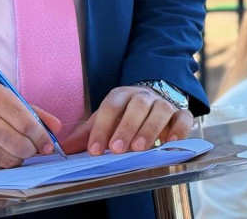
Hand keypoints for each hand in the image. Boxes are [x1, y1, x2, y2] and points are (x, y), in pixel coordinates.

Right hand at [0, 78, 60, 169]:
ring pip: (5, 159)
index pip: (26, 122)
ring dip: (16, 159)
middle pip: (18, 144)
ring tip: (14, 151)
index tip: (47, 143)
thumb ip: (29, 109)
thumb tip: (55, 127)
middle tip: (32, 149)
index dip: (41, 136)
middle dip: (31, 150)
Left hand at [60, 85, 193, 155]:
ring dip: (150, 129)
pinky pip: (183, 118)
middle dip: (126, 127)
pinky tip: (170, 142)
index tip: (95, 150)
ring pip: (160, 110)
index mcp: (121, 95)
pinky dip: (179, 129)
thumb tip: (63, 148)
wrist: (152, 102)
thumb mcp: (105, 121)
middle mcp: (143, 96)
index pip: (111, 106)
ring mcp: (163, 104)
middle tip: (117, 149)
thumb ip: (87, 135)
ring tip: (140, 149)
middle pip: (136, 106)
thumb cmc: (125, 115)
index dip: (102, 127)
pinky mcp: (180, 114)